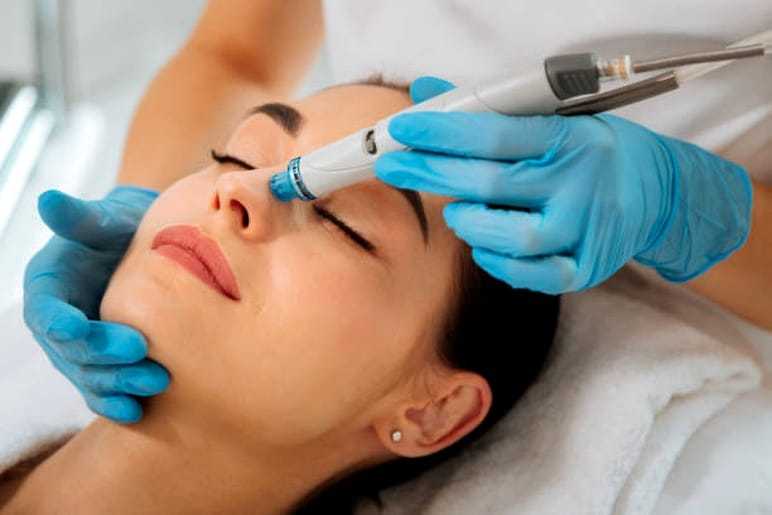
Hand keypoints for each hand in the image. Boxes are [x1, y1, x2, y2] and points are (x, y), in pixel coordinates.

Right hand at [23, 186, 169, 422]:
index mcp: (49, 287)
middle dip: (102, 354)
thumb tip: (50, 200)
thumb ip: (82, 219)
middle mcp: (59, 323)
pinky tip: (138, 412)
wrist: (150, 251)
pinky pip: (103, 390)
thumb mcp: (107, 220)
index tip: (75, 327)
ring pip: (89, 375)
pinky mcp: (104, 366)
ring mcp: (80, 349)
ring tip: (155, 382)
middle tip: (141, 352)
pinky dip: (117, 403)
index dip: (58, 320)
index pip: (45, 309)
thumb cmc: (126, 229)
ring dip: (117, 383)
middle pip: (70, 350)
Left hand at [375, 77, 751, 293]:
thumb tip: (429, 91)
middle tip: (394, 166)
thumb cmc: (593, 152)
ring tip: (454, 211)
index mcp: (569, 138)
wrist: (657, 194)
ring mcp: (584, 229)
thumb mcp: (553, 118)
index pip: (494, 134)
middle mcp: (579, 183)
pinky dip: (499, 263)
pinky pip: (535, 275)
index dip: (442, 132)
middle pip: (490, 183)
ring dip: (469, 223)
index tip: (402, 130)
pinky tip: (483, 246)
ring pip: (513, 236)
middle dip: (431, 172)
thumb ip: (489, 110)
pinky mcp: (586, 267)